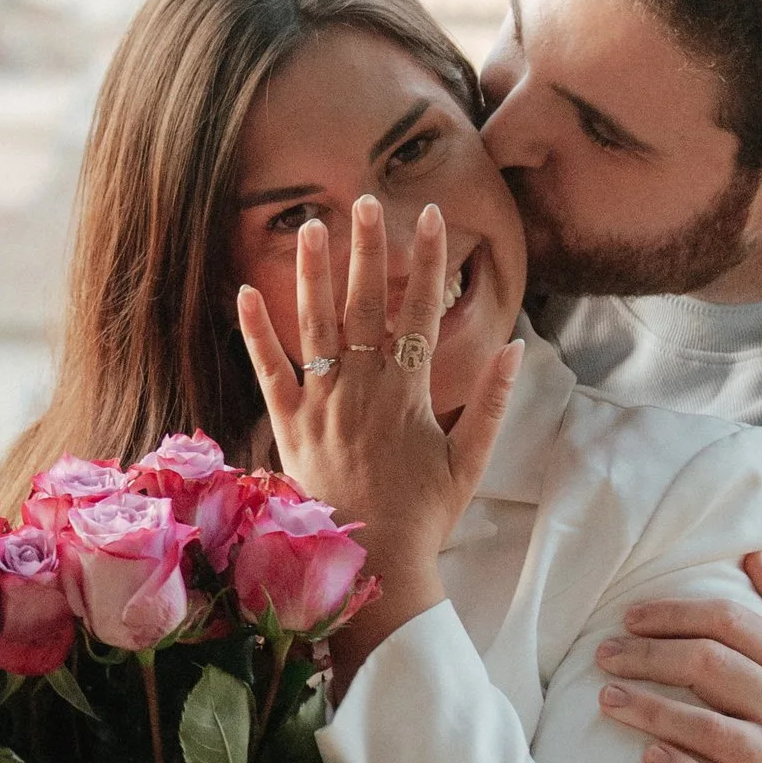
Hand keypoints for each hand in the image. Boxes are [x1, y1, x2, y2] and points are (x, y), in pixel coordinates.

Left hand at [238, 193, 520, 671]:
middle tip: (367, 200)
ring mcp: (322, 405)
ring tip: (313, 226)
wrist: (374, 562)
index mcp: (408, 394)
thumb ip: (494, 404)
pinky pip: (269, 372)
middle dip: (369, 250)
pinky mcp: (289, 426)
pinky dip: (256, 333)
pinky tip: (245, 292)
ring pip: (316, 327)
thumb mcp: (471, 462)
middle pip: (365, 306)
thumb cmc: (427, 515)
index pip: (419, 312)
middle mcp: (362, 390)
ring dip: (314, 274)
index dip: (426, 262)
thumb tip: (515, 349)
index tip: (431, 216)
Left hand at [595, 552, 761, 762]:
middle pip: (710, 667)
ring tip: (607, 698)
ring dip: (651, 710)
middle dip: (649, 656)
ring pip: (709, 728)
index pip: (730, 624)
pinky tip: (649, 758)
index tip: (631, 618)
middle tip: (605, 655)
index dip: (675, 614)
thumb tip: (757, 558)